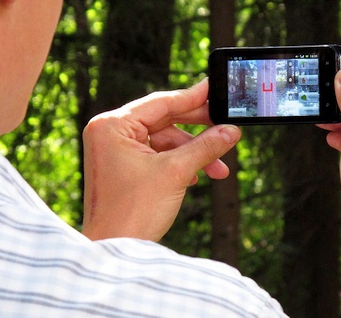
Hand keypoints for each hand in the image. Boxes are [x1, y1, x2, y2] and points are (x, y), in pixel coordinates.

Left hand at [81, 79, 240, 241]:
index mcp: (112, 126)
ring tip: (219, 167)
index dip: (193, 97)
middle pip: (164, 120)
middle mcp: (109, 133)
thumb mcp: (176, 172)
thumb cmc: (132, 212)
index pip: (161, 102)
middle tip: (225, 127)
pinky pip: (157, 154)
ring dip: (192, 152)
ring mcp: (114, 150)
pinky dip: (179, 162)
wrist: (113, 251)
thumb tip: (231, 130)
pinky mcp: (122, 166)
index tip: (214, 89)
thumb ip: (206, 146)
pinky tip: (197, 175)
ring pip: (164, 140)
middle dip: (197, 130)